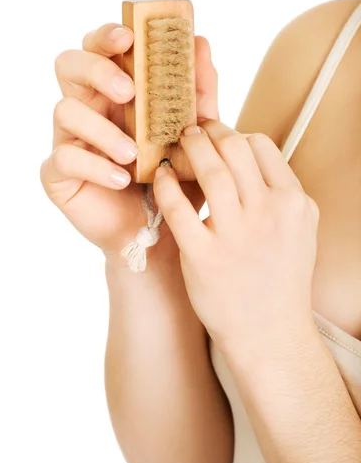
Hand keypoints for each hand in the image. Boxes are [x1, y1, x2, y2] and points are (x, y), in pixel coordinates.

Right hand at [40, 24, 218, 258]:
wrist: (163, 232)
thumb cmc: (175, 178)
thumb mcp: (194, 135)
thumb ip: (198, 92)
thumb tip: (201, 43)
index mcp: (114, 92)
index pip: (99, 48)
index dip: (107, 35)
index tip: (128, 36)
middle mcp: (88, 109)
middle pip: (68, 65)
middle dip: (97, 69)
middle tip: (129, 92)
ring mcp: (68, 139)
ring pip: (64, 110)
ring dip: (102, 128)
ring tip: (134, 153)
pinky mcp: (58, 174)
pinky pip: (63, 158)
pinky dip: (95, 165)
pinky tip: (122, 179)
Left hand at [153, 120, 319, 350]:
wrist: (270, 333)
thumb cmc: (282, 280)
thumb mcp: (301, 230)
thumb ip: (284, 192)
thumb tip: (257, 158)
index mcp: (293, 202)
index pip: (261, 146)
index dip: (236, 134)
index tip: (219, 137)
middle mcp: (268, 213)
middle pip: (234, 149)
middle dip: (209, 131)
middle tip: (192, 129)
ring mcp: (236, 235)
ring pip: (209, 171)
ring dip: (188, 149)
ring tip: (176, 143)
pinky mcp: (204, 257)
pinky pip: (178, 208)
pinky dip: (166, 185)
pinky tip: (161, 176)